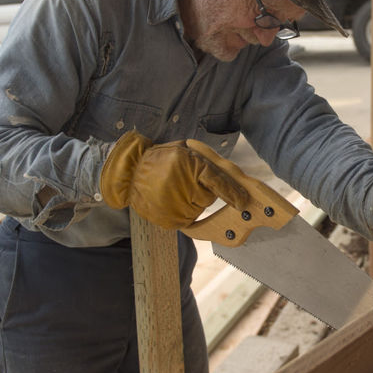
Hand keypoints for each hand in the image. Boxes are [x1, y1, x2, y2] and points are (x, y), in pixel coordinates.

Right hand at [99, 131, 249, 229]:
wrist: (129, 173)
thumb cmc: (159, 158)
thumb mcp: (184, 150)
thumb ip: (206, 160)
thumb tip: (231, 178)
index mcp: (190, 165)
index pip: (217, 180)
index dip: (232, 192)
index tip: (243, 201)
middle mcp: (185, 187)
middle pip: (209, 197)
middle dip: (202, 189)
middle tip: (183, 179)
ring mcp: (177, 207)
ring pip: (199, 208)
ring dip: (192, 200)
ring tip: (173, 188)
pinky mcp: (171, 222)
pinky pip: (188, 219)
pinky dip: (183, 210)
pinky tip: (170, 199)